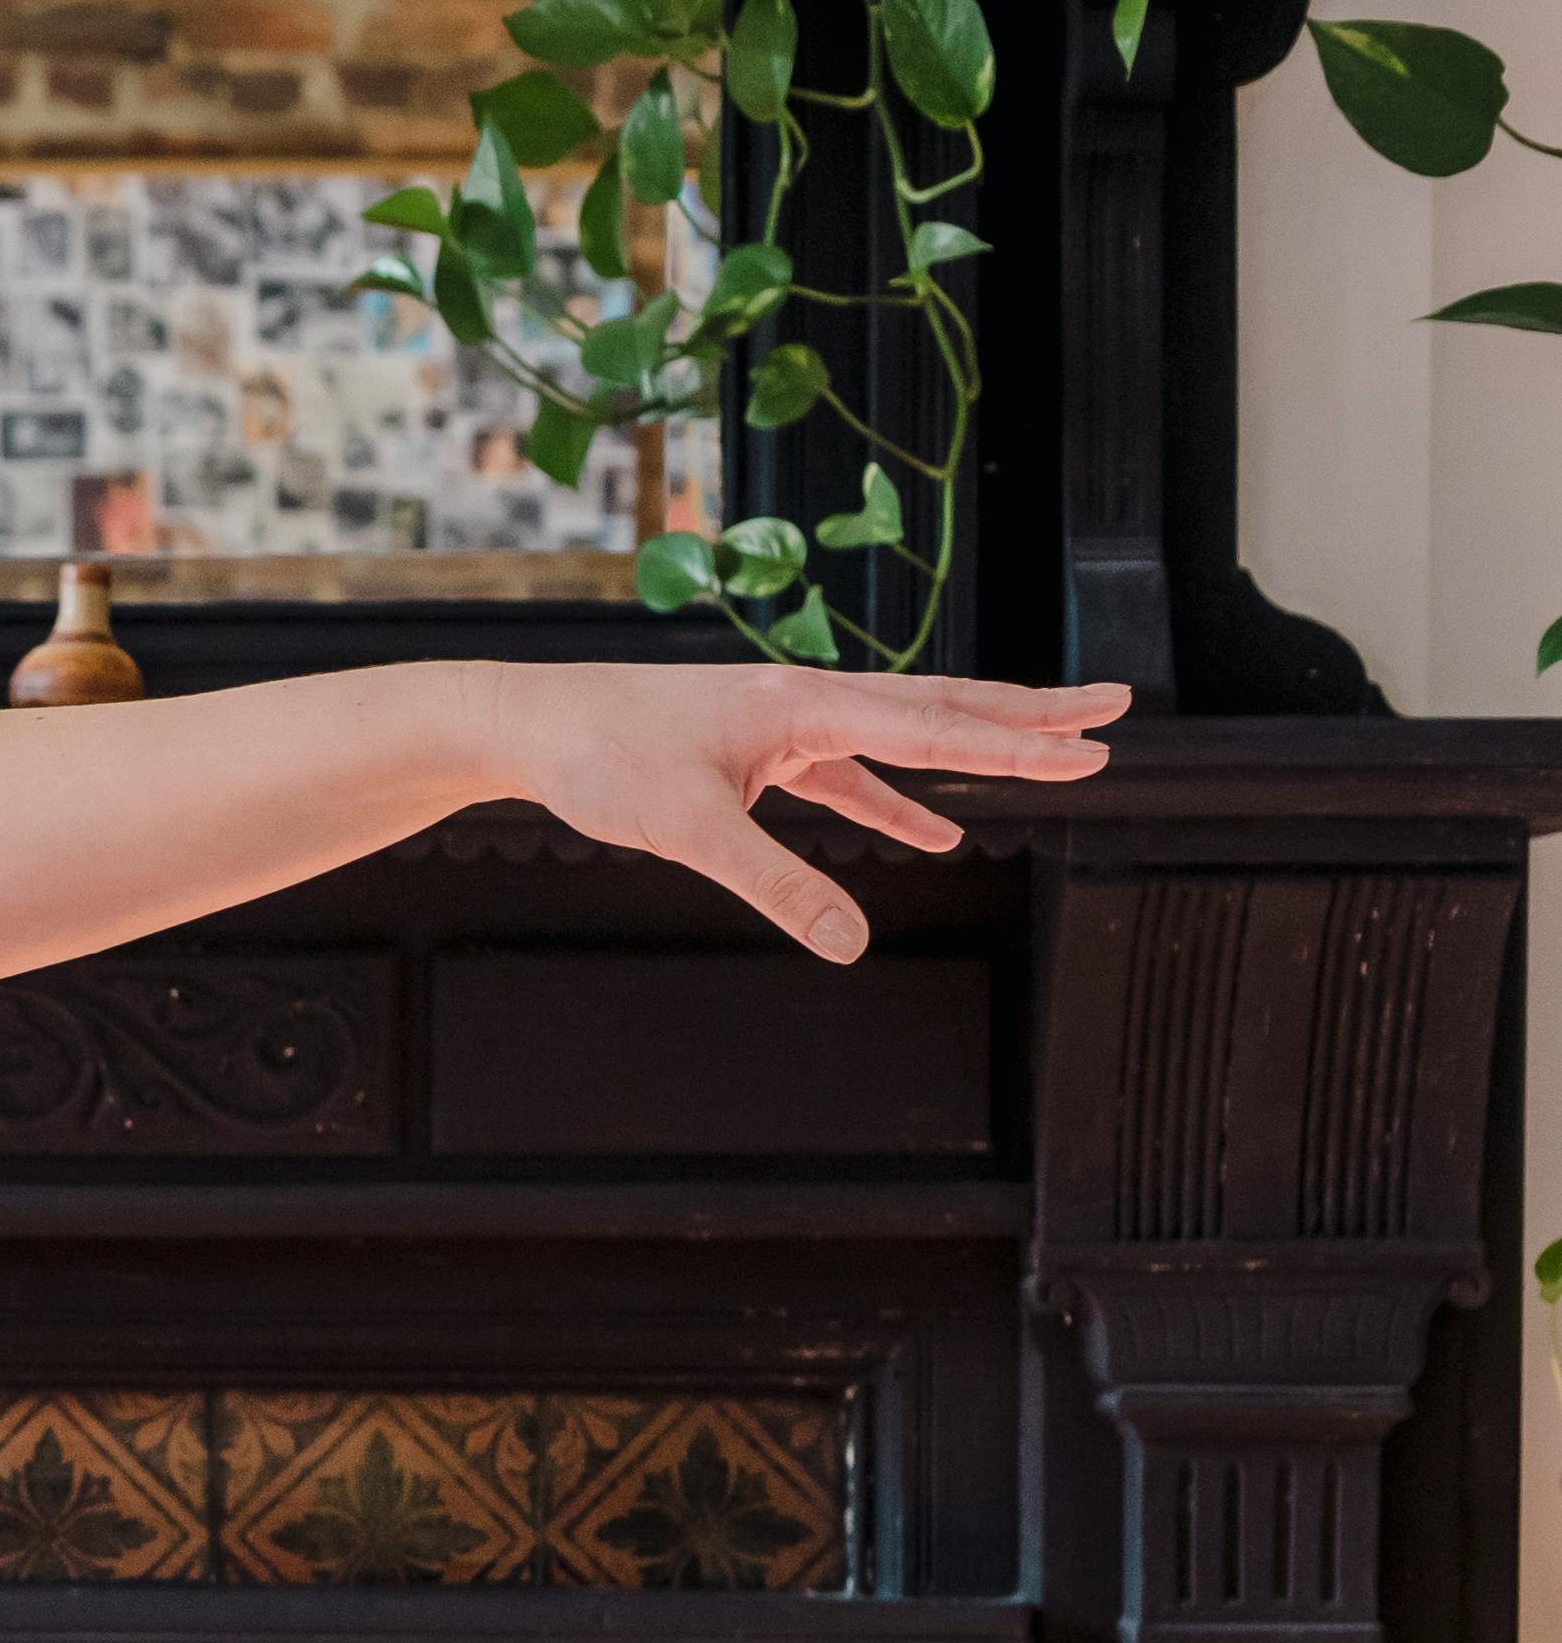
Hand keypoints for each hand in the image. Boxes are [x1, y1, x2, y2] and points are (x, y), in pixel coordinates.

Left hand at [471, 659, 1125, 961]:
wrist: (528, 724)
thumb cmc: (598, 760)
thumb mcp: (689, 829)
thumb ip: (775, 885)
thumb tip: (850, 942)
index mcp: (804, 702)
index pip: (934, 723)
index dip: (1020, 740)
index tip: (1094, 742)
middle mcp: (806, 699)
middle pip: (941, 707)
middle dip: (1030, 716)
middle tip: (1114, 712)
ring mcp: (785, 723)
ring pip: (903, 736)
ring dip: (977, 750)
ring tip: (1053, 756)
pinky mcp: (758, 753)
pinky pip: (846, 776)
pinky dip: (893, 801)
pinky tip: (936, 830)